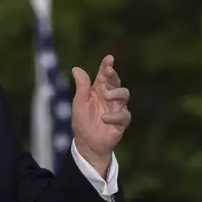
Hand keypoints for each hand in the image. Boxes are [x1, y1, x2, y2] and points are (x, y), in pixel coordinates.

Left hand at [71, 55, 130, 176]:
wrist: (87, 143)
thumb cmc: (82, 121)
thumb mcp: (79, 102)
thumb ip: (81, 86)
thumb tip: (76, 68)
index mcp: (98, 90)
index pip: (104, 75)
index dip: (107, 66)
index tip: (109, 58)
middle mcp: (110, 97)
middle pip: (116, 82)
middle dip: (113, 75)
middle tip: (109, 71)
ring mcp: (117, 108)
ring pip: (124, 95)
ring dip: (116, 93)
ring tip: (106, 96)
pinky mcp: (121, 121)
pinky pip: (123, 115)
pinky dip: (114, 115)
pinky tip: (105, 118)